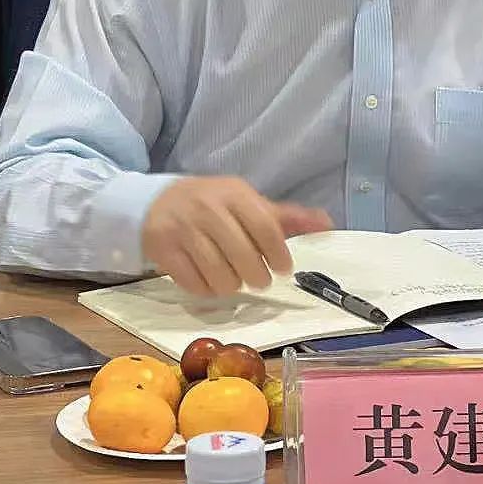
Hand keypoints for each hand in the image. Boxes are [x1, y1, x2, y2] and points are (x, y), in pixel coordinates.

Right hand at [140, 176, 332, 296]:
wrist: (155, 202)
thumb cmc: (211, 203)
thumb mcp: (246, 202)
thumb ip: (285, 216)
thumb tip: (327, 223)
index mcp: (234, 193)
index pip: (265, 227)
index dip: (278, 254)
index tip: (283, 268)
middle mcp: (208, 209)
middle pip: (244, 257)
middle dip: (257, 276)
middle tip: (259, 279)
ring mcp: (184, 230)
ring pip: (220, 276)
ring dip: (232, 285)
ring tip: (233, 277)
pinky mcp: (164, 251)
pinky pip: (195, 285)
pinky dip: (207, 290)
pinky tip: (209, 279)